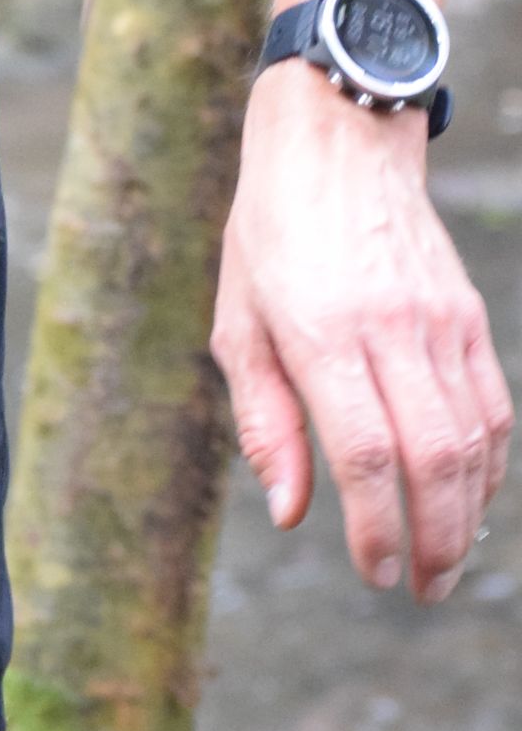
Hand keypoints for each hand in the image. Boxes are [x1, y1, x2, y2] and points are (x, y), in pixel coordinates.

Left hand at [212, 62, 510, 599]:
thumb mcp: (237, 322)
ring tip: (446, 563)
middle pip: (432, 457)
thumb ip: (265, 421)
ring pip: (475, 438)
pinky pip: (493, 406)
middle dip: (434, 540)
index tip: (373, 572)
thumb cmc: (268, 235)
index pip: (364, 452)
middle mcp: (391, 328)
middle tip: (420, 589)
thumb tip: (293, 514)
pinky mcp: (468, 314)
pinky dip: (489, 464)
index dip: (375, 526)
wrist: (337, 141)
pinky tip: (469, 500)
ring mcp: (440, 320)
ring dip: (468, 515)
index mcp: (321, 332)